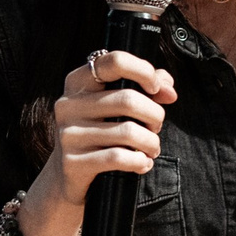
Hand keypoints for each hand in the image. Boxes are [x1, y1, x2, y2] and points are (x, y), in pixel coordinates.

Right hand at [26, 48, 177, 235]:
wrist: (68, 174)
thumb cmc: (100, 132)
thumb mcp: (115, 105)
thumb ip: (144, 87)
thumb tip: (168, 88)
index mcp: (78, 82)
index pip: (114, 61)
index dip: (143, 71)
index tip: (156, 88)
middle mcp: (68, 104)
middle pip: (128, 100)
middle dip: (155, 115)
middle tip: (156, 127)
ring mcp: (68, 134)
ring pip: (128, 131)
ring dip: (151, 142)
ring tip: (152, 148)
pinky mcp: (73, 162)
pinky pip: (119, 158)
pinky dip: (139, 162)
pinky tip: (142, 164)